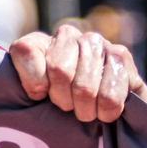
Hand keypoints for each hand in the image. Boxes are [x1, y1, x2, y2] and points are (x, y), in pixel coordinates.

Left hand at [8, 23, 146, 123]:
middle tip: (69, 107)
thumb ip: (28, 86)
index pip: (25, 50)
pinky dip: (106, 112)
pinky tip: (105, 111)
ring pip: (85, 88)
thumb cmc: (64, 104)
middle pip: (59, 71)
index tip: (41, 96)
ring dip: (86, 110)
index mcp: (38, 43)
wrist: (108, 106)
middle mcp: (67, 35)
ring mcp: (96, 42)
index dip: (33, 83)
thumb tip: (37, 91)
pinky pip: (109, 96)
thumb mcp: (36, 99)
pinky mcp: (121, 56)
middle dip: (63, 100)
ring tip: (87, 111)